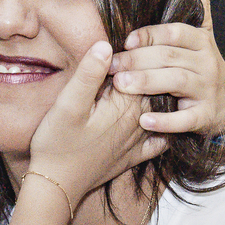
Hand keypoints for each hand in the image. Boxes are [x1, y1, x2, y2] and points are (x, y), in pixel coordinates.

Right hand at [28, 41, 164, 206]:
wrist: (57, 185)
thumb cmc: (57, 143)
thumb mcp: (67, 104)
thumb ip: (88, 75)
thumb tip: (105, 44)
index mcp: (124, 105)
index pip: (144, 70)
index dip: (141, 52)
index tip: (135, 39)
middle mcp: (138, 122)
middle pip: (157, 89)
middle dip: (155, 70)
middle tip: (151, 53)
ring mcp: (138, 141)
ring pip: (162, 111)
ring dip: (163, 94)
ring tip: (160, 77)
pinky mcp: (133, 156)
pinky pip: (161, 139)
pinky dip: (167, 126)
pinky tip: (165, 117)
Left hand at [110, 0, 224, 136]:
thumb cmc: (205, 66)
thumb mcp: (204, 35)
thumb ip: (199, 5)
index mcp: (200, 41)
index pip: (174, 33)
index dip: (150, 35)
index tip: (126, 40)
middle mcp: (205, 63)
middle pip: (170, 56)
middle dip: (138, 60)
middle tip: (111, 66)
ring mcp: (207, 90)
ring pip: (176, 82)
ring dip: (147, 83)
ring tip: (121, 85)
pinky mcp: (205, 116)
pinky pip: (185, 119)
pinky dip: (165, 122)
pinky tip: (144, 122)